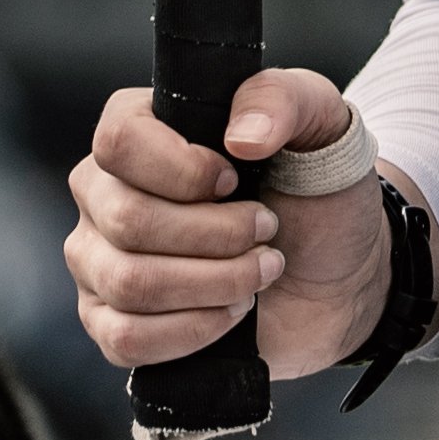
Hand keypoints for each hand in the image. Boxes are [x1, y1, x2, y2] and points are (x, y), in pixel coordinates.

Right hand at [65, 69, 399, 380]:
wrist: (338, 271)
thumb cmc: (316, 189)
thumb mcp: (321, 123)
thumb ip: (283, 101)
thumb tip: (241, 136)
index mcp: (141, 128)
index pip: (119, 141)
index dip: (182, 170)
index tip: (236, 181)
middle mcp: (105, 192)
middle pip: (128, 220)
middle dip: (216, 235)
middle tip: (266, 231)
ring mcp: (100, 261)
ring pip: (127, 283)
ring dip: (213, 283)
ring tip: (259, 271)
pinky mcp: (113, 323)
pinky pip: (125, 338)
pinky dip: (191, 330)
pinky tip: (229, 312)